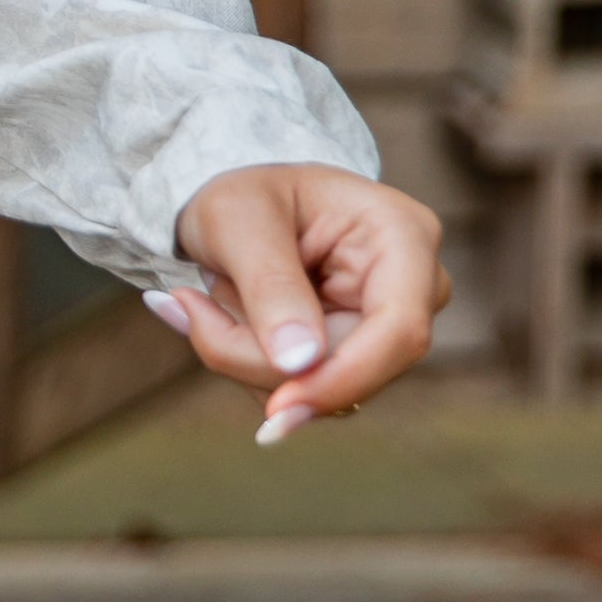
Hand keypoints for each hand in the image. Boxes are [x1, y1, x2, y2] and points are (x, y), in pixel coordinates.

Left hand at [154, 164, 449, 446]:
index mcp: (403, 235)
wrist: (240, 203)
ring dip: (247, 358)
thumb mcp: (238, 218)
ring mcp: (386, 327)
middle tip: (189, 310)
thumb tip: (300, 363)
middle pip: (353, 368)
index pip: (401, 329)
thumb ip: (269, 285)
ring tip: (209, 297)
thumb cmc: (245, 192)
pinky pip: (302, 389)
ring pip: (321, 388)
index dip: (343, 377)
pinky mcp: (355, 355)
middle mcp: (412, 288)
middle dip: (263, 359)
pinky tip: (225, 318)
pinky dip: (250, 364)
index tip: (278, 408)